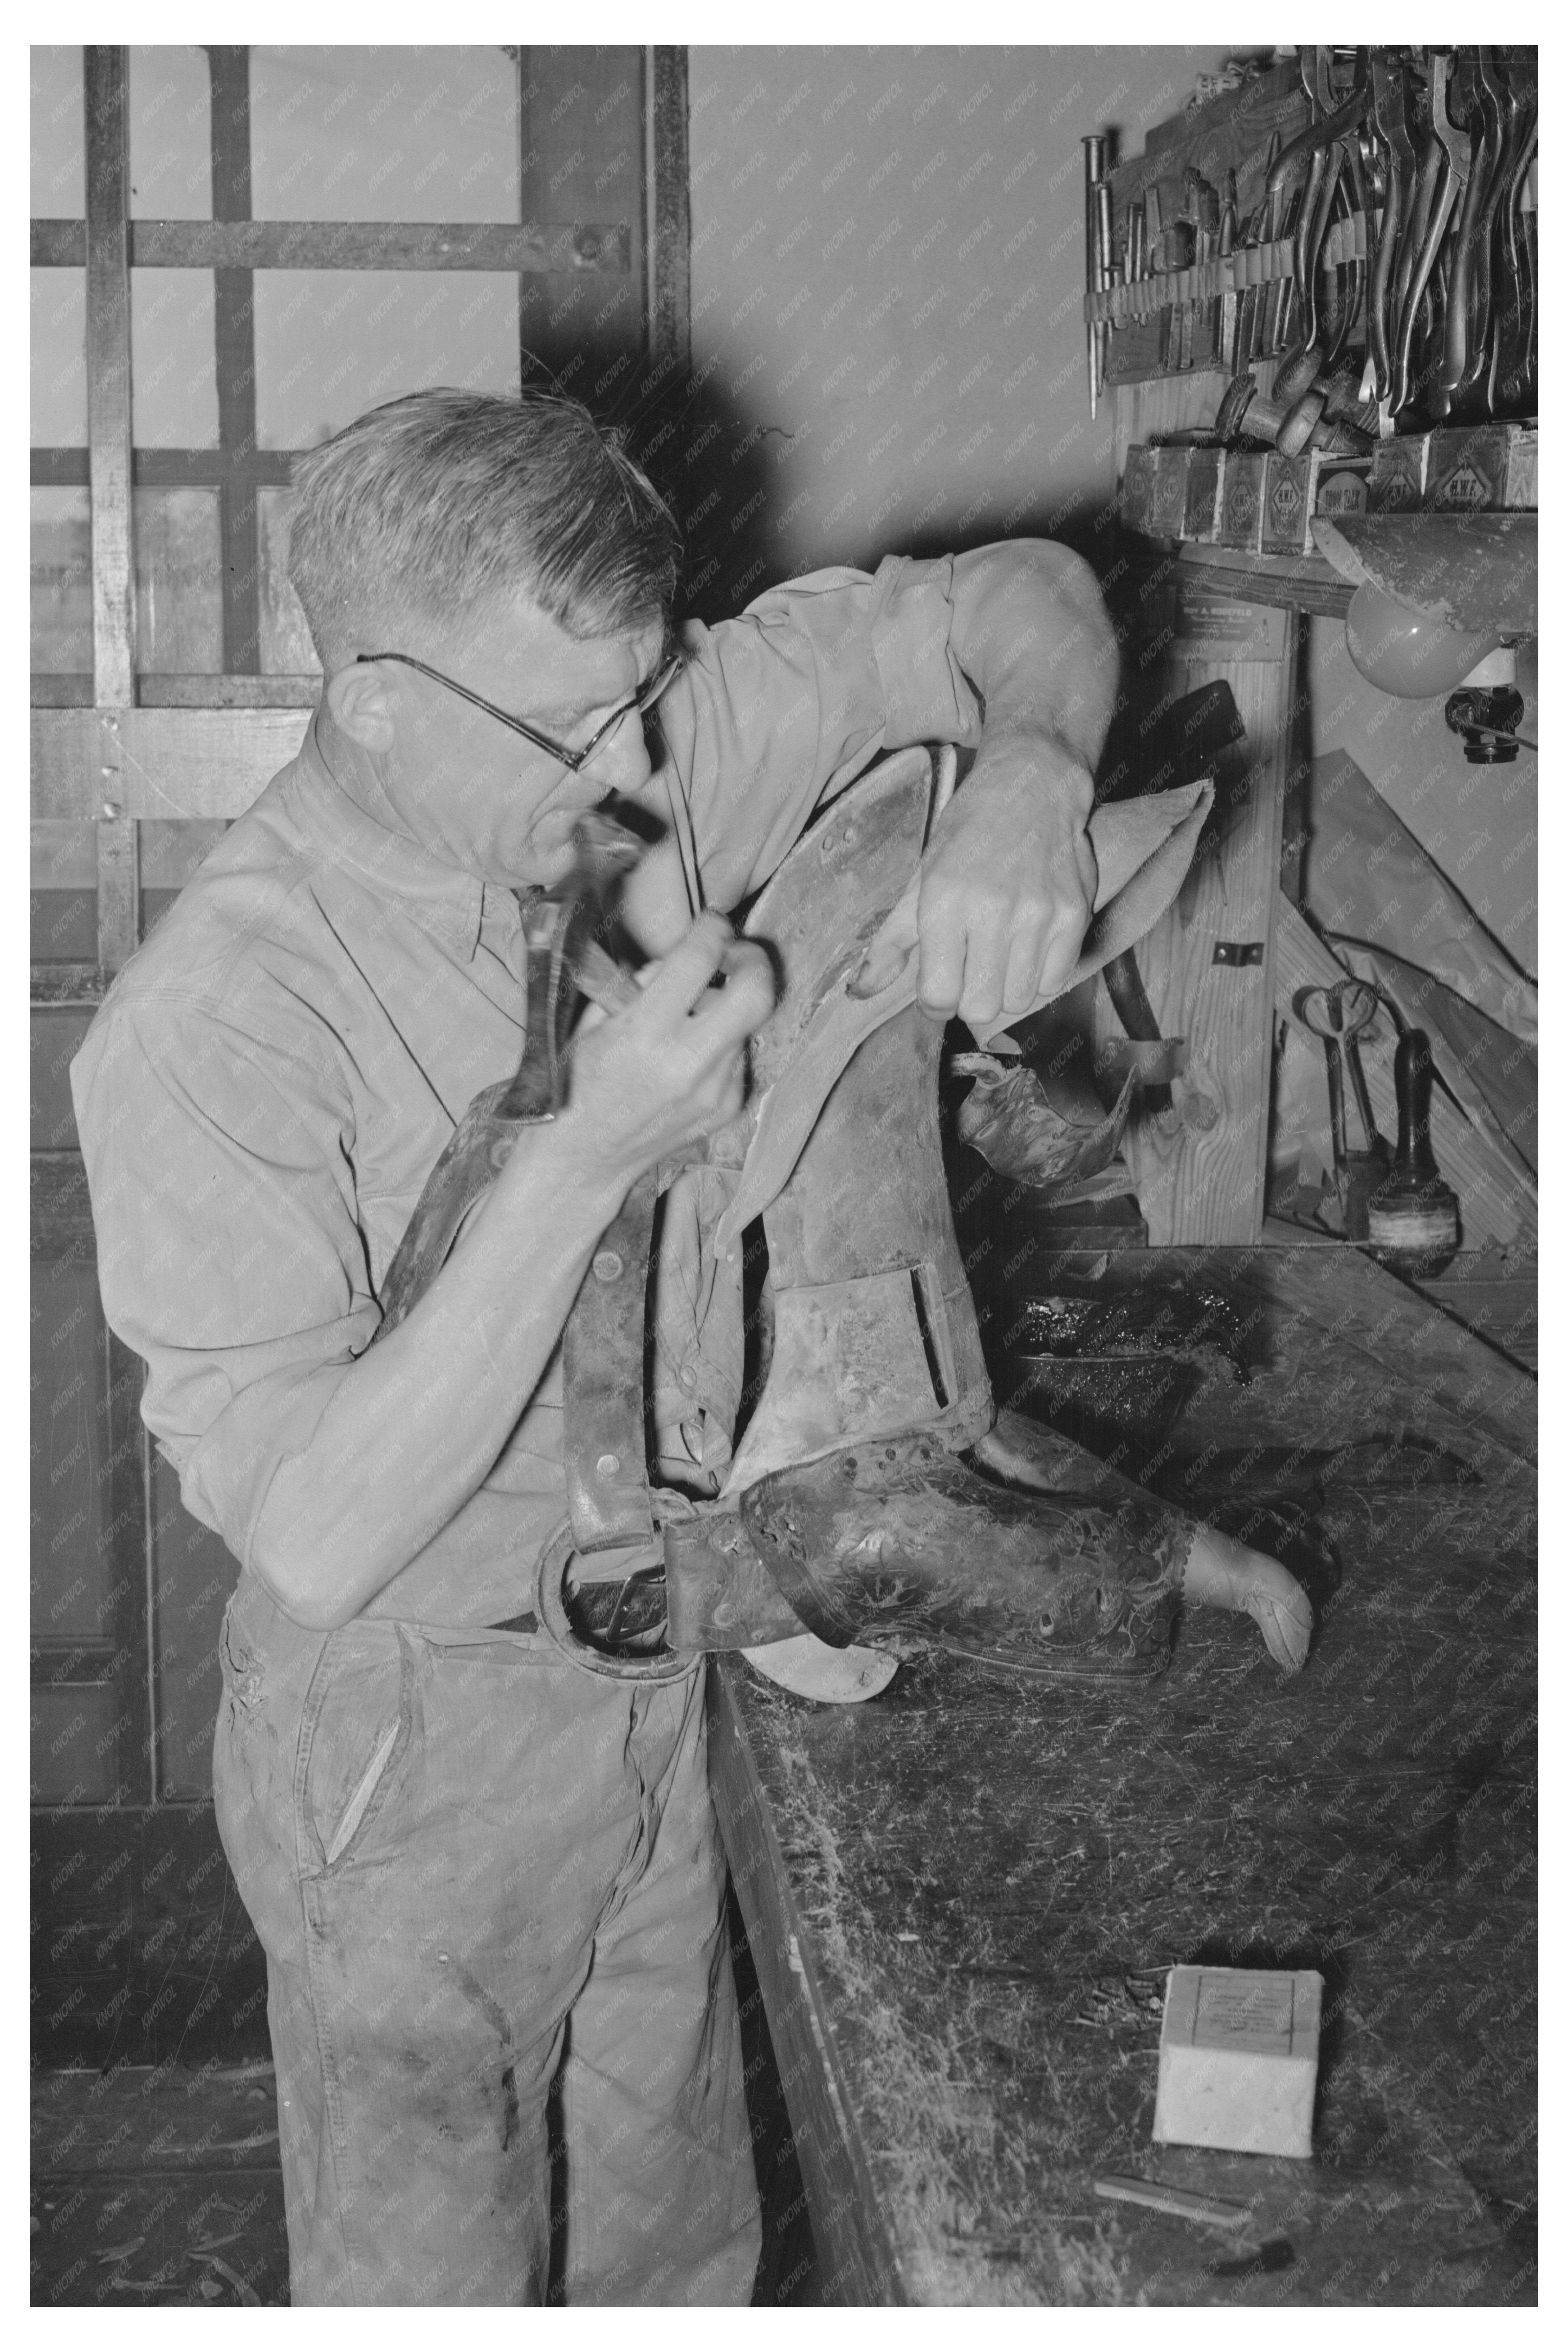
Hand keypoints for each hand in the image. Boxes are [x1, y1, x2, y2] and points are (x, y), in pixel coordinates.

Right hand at [558, 910, 774, 1183]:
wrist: (585, 1159)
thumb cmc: (578, 1085)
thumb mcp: (593, 1023)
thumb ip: (638, 986)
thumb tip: (678, 955)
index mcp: (645, 1034)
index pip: (699, 960)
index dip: (713, 929)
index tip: (712, 923)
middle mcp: (688, 1063)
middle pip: (755, 993)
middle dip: (752, 960)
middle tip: (735, 954)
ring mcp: (714, 1091)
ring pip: (746, 1025)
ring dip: (727, 1008)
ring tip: (690, 1019)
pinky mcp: (727, 1108)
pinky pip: (738, 1057)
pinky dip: (721, 1045)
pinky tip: (689, 1057)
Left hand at [852, 729, 1097, 1027]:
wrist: (1033, 788)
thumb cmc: (969, 834)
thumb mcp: (920, 879)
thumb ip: (891, 940)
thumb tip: (860, 991)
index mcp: (944, 902)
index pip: (939, 996)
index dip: (935, 1002)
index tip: (939, 987)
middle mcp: (992, 910)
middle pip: (981, 1008)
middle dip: (970, 998)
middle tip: (970, 970)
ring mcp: (1038, 915)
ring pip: (1018, 1000)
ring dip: (1005, 989)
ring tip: (1000, 955)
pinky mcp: (1073, 916)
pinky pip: (1053, 981)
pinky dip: (1038, 976)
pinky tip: (1027, 947)